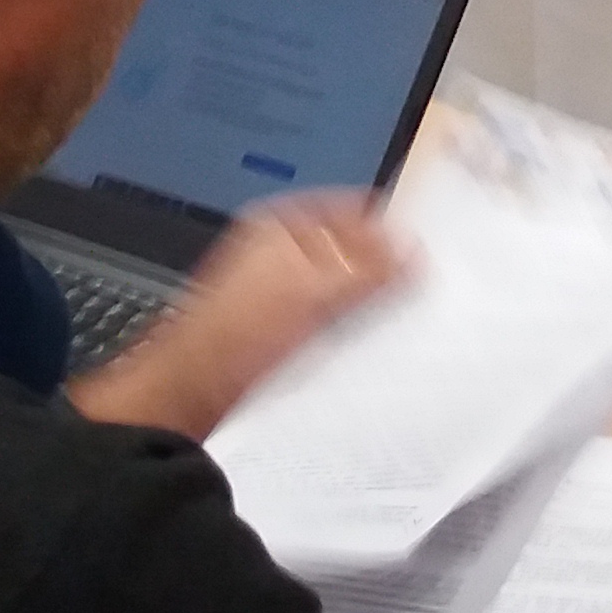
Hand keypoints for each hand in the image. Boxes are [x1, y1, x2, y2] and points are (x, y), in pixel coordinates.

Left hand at [67, 195, 406, 440]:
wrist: (182, 404)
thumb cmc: (229, 342)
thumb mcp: (306, 293)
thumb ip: (363, 268)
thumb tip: (413, 250)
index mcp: (281, 223)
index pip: (356, 208)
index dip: (394, 227)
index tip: (429, 252)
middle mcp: (278, 253)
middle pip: (352, 251)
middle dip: (386, 271)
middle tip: (422, 293)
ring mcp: (277, 294)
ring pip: (342, 290)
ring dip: (369, 308)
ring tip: (399, 326)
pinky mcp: (278, 334)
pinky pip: (329, 324)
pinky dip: (349, 334)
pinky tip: (365, 352)